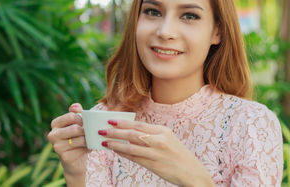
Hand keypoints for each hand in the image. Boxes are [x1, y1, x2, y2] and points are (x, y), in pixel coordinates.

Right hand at [47, 103, 89, 179]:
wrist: (76, 159)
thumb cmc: (77, 137)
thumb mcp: (77, 123)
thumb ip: (76, 112)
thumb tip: (75, 106)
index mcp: (55, 123)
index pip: (71, 116)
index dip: (82, 119)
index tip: (85, 123)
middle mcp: (52, 135)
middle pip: (75, 128)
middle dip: (86, 130)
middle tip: (91, 132)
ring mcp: (57, 147)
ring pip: (80, 139)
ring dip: (89, 139)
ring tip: (91, 139)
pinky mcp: (64, 157)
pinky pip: (82, 149)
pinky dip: (89, 148)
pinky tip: (89, 147)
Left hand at [99, 120, 213, 186]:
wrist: (193, 172)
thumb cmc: (178, 154)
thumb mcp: (168, 139)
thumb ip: (151, 135)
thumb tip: (130, 133)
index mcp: (162, 131)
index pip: (138, 124)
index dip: (123, 122)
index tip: (110, 120)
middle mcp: (159, 140)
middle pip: (132, 134)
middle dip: (115, 132)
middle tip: (102, 130)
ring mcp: (156, 153)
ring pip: (131, 147)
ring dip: (116, 144)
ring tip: (105, 142)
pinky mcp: (154, 165)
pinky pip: (135, 158)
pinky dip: (124, 154)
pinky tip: (116, 151)